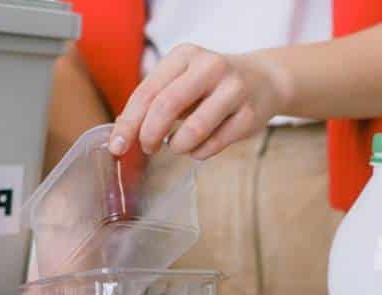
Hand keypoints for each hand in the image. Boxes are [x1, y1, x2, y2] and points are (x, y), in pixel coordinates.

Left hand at [108, 44, 291, 159]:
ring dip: (178, 145)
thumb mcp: (182, 80)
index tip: (118, 146)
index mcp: (185, 55)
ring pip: (195, 128)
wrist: (263, 80)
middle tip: (147, 149)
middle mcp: (210, 67)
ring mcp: (233, 90)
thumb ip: (154, 101)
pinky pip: (215, 143)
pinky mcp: (249, 115)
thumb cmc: (211, 85)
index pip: (148, 91)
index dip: (130, 122)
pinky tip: (197, 148)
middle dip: (150, 134)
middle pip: (167, 105)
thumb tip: (122, 133)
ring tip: (176, 146)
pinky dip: (199, 152)